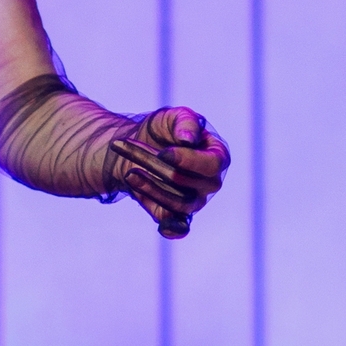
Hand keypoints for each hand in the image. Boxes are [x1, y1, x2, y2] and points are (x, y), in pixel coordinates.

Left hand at [109, 106, 229, 238]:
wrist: (138, 147)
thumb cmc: (162, 130)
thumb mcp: (172, 117)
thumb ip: (184, 121)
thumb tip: (188, 139)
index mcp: (217, 156)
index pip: (211, 164)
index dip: (188, 160)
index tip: (163, 153)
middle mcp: (209, 182)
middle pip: (187, 181)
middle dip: (156, 166)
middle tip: (127, 149)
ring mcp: (194, 200)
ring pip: (177, 202)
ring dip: (151, 188)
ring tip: (130, 174)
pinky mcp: (177, 214)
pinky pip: (178, 226)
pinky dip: (171, 229)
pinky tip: (162, 228)